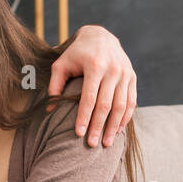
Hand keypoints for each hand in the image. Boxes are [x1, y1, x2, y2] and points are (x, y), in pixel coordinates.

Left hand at [47, 25, 135, 146]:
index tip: (79, 134)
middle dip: (99, 127)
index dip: (84, 117)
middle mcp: (112, 70)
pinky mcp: (132, 77)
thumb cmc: (76, 53)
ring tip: (106, 143)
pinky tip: (117, 130)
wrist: (100, 36)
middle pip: (106, 105)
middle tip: (92, 145)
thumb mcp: (61, 64)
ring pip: (121, 106)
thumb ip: (55, 86)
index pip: (89, 98)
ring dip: (114, 127)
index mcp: (94, 66)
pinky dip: (125, 118)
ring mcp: (125, 73)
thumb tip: (50, 110)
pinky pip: (131, 102)